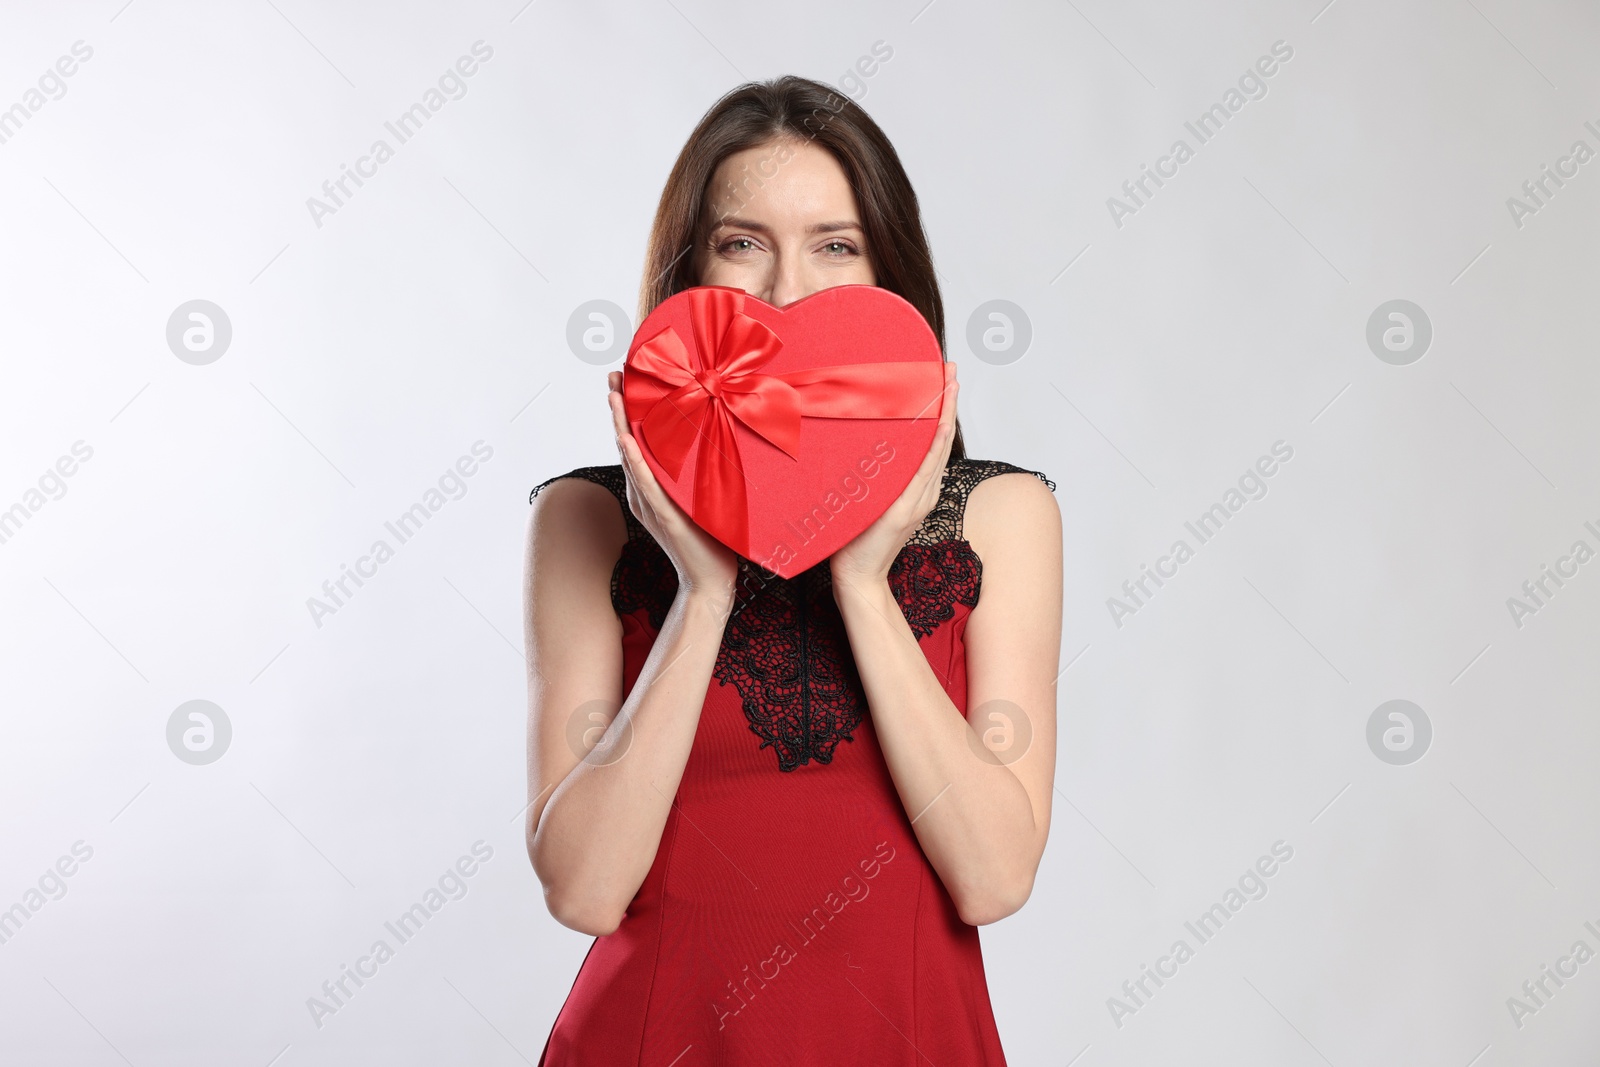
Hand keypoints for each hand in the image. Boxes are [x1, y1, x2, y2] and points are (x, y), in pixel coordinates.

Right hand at [607, 372, 739, 597]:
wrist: (711, 580)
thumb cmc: (710, 539)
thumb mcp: (699, 496)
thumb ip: (693, 473)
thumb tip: (707, 438)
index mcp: (650, 488)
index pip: (634, 442)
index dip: (627, 412)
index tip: (626, 381)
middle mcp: (643, 493)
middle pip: (625, 443)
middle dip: (619, 409)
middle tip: (613, 376)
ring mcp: (651, 505)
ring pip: (631, 458)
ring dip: (620, 425)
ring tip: (614, 395)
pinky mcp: (664, 516)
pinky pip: (648, 484)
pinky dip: (636, 461)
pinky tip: (627, 440)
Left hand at [829, 361, 957, 590]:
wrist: (855, 576)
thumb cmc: (858, 538)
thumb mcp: (872, 498)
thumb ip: (879, 478)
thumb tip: (871, 447)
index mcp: (918, 490)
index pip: (934, 443)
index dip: (942, 412)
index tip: (944, 382)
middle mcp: (923, 493)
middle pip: (941, 440)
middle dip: (948, 403)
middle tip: (952, 371)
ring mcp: (915, 502)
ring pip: (936, 451)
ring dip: (945, 416)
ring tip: (949, 387)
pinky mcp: (901, 511)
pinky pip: (921, 473)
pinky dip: (932, 448)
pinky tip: (938, 426)